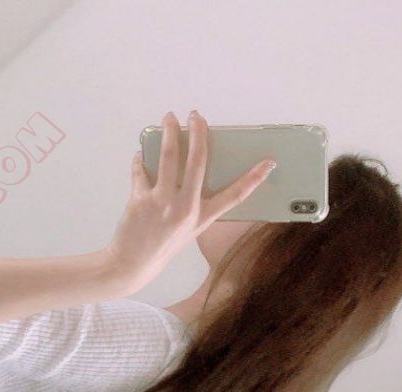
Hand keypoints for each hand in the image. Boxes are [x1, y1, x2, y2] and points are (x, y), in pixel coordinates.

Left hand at [103, 109, 276, 288]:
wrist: (132, 265)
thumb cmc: (162, 245)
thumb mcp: (187, 230)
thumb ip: (191, 203)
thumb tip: (187, 165)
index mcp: (201, 218)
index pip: (234, 196)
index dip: (253, 179)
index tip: (269, 162)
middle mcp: (185, 209)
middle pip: (198, 162)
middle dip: (198, 133)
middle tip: (196, 115)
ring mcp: (162, 204)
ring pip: (169, 157)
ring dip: (169, 132)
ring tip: (168, 118)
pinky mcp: (141, 201)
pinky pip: (140, 171)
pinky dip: (140, 160)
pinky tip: (140, 154)